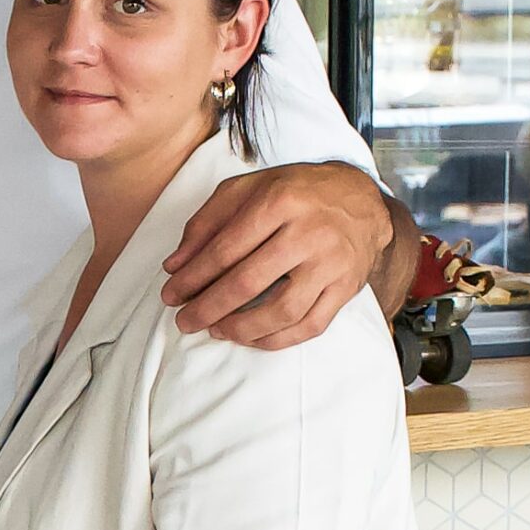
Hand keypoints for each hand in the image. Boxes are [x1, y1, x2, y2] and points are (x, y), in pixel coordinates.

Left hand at [161, 163, 390, 348]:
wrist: (360, 198)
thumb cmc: (294, 193)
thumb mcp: (246, 189)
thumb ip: (206, 223)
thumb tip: (174, 266)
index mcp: (280, 201)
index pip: (225, 249)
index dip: (193, 277)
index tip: (170, 294)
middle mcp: (309, 232)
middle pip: (248, 282)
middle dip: (208, 307)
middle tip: (184, 321)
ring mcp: (332, 263)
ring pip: (282, 310)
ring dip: (241, 328)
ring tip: (214, 330)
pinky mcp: (347, 287)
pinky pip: (310, 325)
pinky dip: (276, 339)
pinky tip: (250, 338)